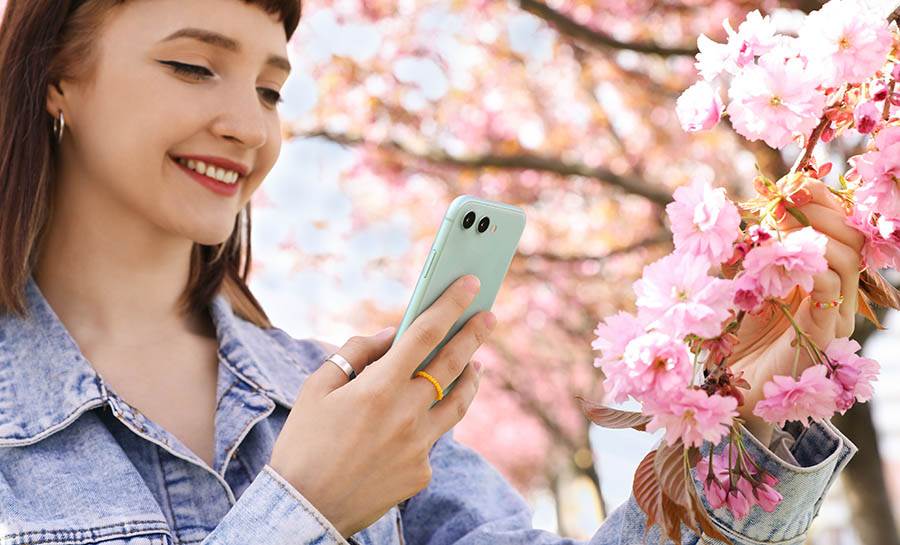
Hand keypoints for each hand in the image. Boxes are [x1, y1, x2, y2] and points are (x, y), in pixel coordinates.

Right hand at [268, 274, 495, 537]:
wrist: (303, 510)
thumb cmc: (304, 442)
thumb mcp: (316, 387)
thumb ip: (356, 353)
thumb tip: (392, 334)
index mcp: (378, 387)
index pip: (425, 334)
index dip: (450, 305)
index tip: (470, 284)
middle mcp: (406, 414)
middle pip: (453, 364)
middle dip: (474, 334)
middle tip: (488, 316)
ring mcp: (419, 446)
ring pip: (458, 403)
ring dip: (470, 378)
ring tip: (475, 364)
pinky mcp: (422, 472)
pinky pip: (433, 438)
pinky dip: (430, 422)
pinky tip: (421, 419)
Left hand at [728, 179, 864, 444]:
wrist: (726, 392)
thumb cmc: (731, 340)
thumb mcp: (742, 286)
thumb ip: (754, 255)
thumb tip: (754, 213)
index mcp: (819, 282)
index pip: (839, 231)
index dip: (821, 203)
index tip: (791, 182)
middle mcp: (834, 299)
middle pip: (854, 240)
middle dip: (822, 210)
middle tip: (787, 197)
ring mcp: (832, 318)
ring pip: (849, 261)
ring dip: (813, 233)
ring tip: (779, 226)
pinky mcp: (822, 337)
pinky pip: (830, 291)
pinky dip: (808, 265)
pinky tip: (780, 258)